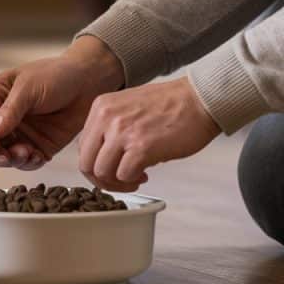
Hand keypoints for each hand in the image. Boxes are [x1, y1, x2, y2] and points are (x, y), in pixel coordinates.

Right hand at [0, 36, 123, 169]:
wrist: (89, 82)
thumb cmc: (57, 74)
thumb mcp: (29, 87)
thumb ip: (10, 110)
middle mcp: (0, 118)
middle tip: (6, 155)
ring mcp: (18, 134)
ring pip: (1, 157)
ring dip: (11, 160)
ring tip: (27, 152)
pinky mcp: (35, 146)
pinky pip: (24, 162)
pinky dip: (27, 163)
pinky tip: (37, 155)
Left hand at [79, 77, 220, 191]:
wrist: (200, 99)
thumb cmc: (171, 105)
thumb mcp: (127, 107)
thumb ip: (110, 127)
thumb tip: (103, 155)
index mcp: (101, 108)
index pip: (83, 146)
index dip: (95, 164)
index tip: (111, 168)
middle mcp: (107, 118)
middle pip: (86, 163)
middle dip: (101, 179)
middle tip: (118, 181)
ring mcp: (123, 132)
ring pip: (102, 172)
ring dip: (117, 183)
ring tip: (134, 178)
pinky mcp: (142, 147)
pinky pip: (124, 176)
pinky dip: (132, 181)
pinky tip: (145, 175)